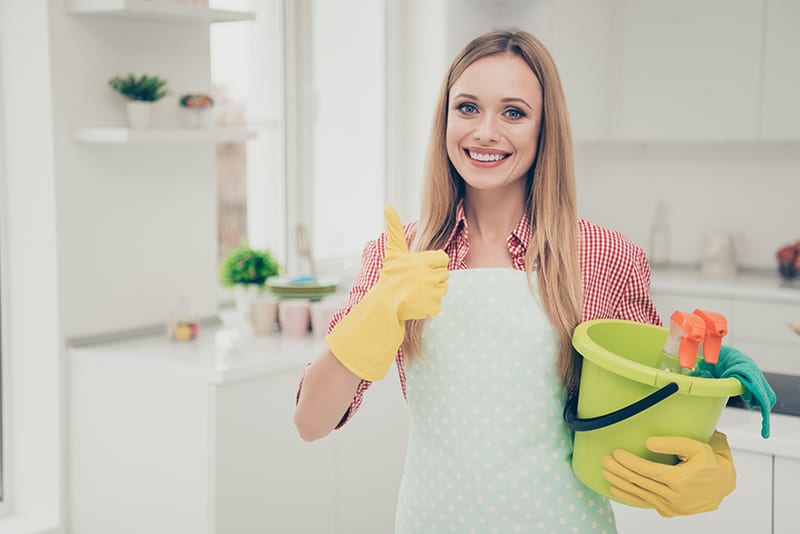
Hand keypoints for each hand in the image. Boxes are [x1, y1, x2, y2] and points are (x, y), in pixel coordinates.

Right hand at [325, 206, 448, 381]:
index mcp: (425, 260)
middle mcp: (431, 275)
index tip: (419, 270)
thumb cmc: (389, 276)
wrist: (384, 305)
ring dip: (431, 292)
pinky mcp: (433, 306)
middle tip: (415, 283)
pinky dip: (429, 307)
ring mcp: (433, 291)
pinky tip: (416, 303)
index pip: (442, 259)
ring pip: (442, 290)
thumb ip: (394, 229)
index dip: (432, 264)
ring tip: (415, 293)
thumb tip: (388, 206)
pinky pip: (438, 305)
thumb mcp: (393, 252)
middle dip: (432, 278)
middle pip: (444, 275)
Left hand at [602, 431, 735, 516]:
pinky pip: (644, 503)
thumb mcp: (697, 447)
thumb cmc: (710, 463)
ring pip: (639, 493)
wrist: (723, 486)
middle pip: (639, 482)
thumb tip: (647, 443)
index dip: (630, 462)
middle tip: (604, 460)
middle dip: (619, 470)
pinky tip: (615, 489)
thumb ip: (672, 442)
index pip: (648, 471)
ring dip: (620, 482)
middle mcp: (674, 496)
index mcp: (681, 480)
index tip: (616, 452)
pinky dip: (628, 496)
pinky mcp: (669, 511)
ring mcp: (671, 507)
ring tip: (605, 471)